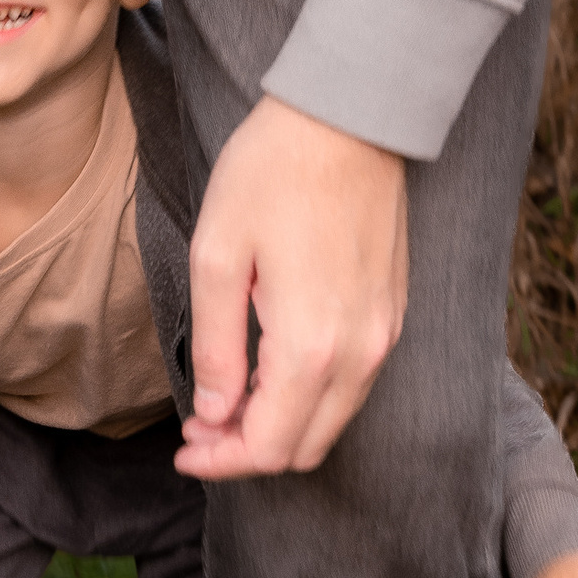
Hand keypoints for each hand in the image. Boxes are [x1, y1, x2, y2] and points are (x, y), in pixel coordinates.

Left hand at [176, 96, 407, 481]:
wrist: (350, 118)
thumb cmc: (272, 174)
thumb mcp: (217, 257)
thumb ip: (216, 347)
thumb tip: (215, 413)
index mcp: (311, 346)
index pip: (267, 446)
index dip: (220, 460)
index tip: (183, 448)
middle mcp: (360, 354)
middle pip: (305, 448)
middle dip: (247, 450)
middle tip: (199, 426)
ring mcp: (384, 335)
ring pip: (333, 422)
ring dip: (281, 426)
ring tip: (229, 401)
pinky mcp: (393, 314)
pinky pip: (354, 386)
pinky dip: (312, 398)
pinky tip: (272, 371)